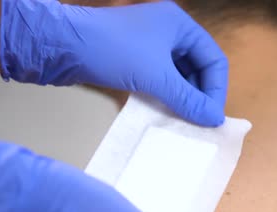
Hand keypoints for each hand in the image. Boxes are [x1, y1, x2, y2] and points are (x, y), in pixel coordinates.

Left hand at [0, 0, 227, 126]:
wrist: (60, 47)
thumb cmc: (112, 51)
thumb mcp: (156, 76)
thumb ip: (188, 99)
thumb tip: (215, 119)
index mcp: (180, 25)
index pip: (214, 59)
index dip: (216, 89)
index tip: (212, 115)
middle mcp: (169, 32)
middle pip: (198, 67)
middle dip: (200, 94)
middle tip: (199, 121)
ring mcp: (150, 45)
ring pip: (179, 75)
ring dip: (183, 97)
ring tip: (184, 120)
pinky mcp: (134, 59)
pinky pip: (161, 79)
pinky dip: (166, 96)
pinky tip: (166, 113)